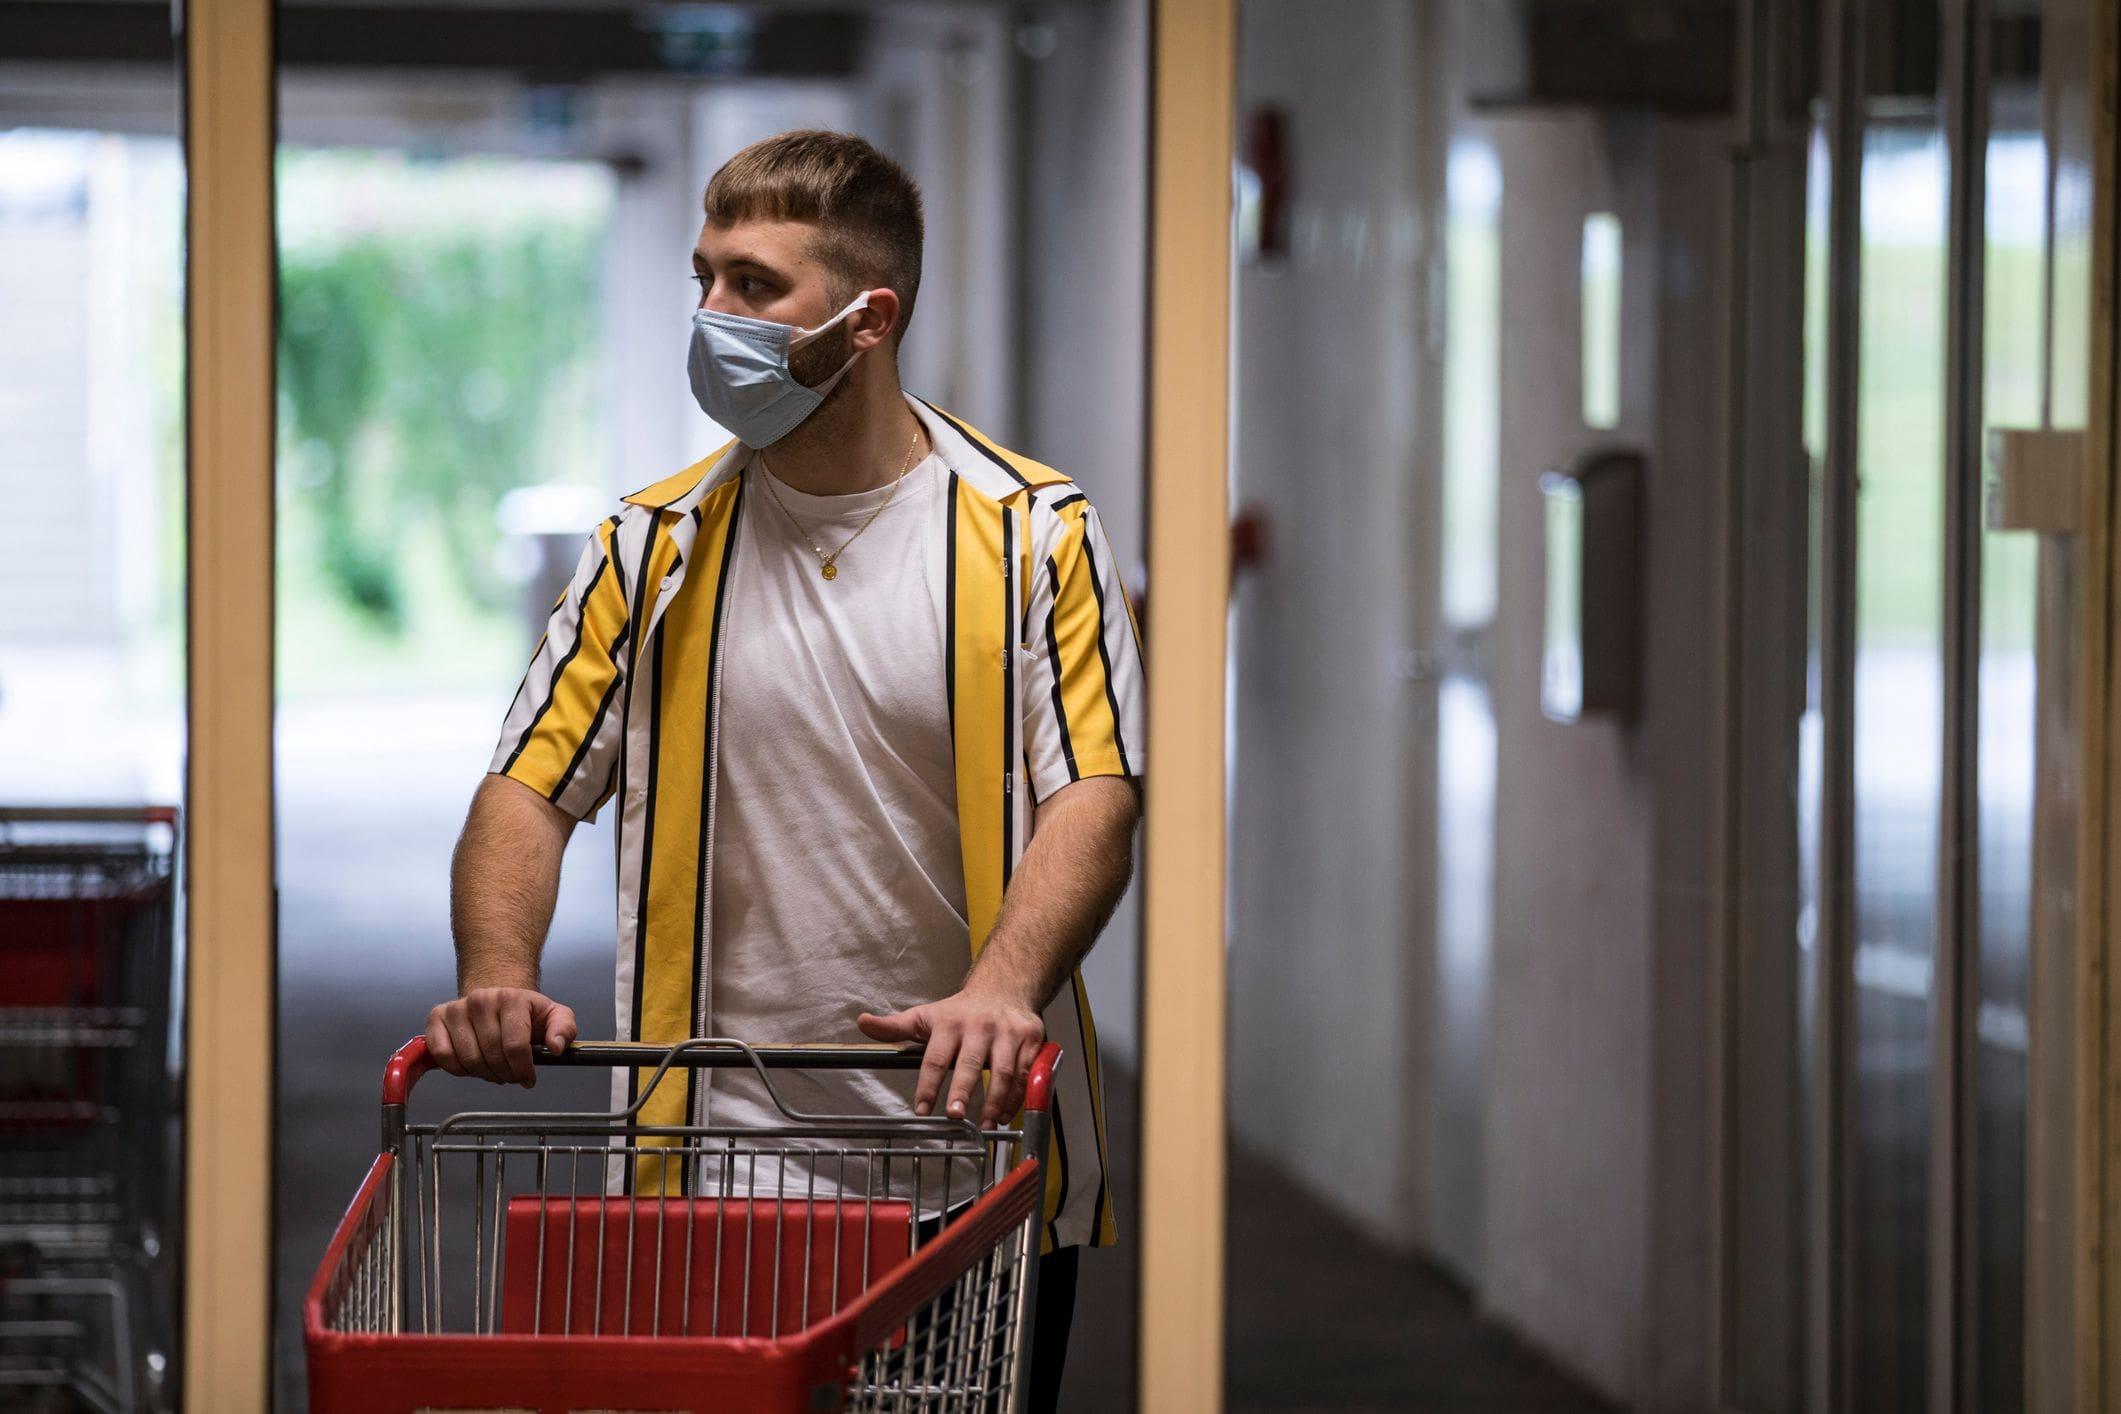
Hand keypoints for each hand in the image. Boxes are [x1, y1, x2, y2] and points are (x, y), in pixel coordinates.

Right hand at [425, 986, 575, 1087]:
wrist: (496, 999)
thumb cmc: (525, 1012)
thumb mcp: (554, 1016)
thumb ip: (564, 1029)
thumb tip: (556, 1048)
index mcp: (511, 998)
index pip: (515, 1046)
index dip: (522, 1070)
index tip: (528, 1079)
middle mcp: (481, 1000)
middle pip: (492, 1057)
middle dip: (505, 1074)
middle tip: (511, 1075)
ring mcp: (456, 1009)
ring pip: (468, 1060)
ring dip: (483, 1074)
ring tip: (494, 1069)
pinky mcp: (436, 1018)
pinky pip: (443, 1056)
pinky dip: (458, 1069)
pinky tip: (471, 1065)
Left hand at [857, 988, 1044, 1126]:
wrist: (1004, 988)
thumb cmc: (961, 1010)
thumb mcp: (925, 1016)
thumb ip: (894, 1026)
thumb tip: (862, 1022)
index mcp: (950, 1023)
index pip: (935, 1058)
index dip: (927, 1085)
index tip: (921, 1110)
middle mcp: (979, 1026)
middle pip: (970, 1064)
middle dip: (962, 1091)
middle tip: (954, 1116)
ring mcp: (1007, 1033)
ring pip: (1002, 1072)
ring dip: (994, 1102)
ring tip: (985, 1124)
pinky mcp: (1031, 1040)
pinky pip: (1024, 1073)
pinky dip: (1016, 1097)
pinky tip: (1006, 1114)